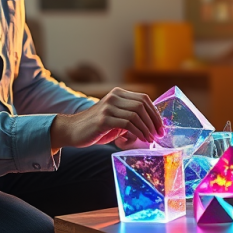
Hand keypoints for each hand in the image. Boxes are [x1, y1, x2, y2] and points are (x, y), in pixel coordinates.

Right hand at [50, 87, 164, 151]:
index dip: (155, 113)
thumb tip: (152, 125)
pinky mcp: (104, 119)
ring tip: (151, 139)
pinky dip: (138, 132)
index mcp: (118, 93)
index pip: (144, 99)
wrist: (71, 131)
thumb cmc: (96, 128)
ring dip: (147, 128)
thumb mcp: (115, 118)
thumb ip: (130, 117)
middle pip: (142, 105)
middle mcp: (114, 97)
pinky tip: (142, 139)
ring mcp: (108, 107)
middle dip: (154, 121)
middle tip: (159, 134)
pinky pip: (128, 123)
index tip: (161, 127)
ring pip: (136, 114)